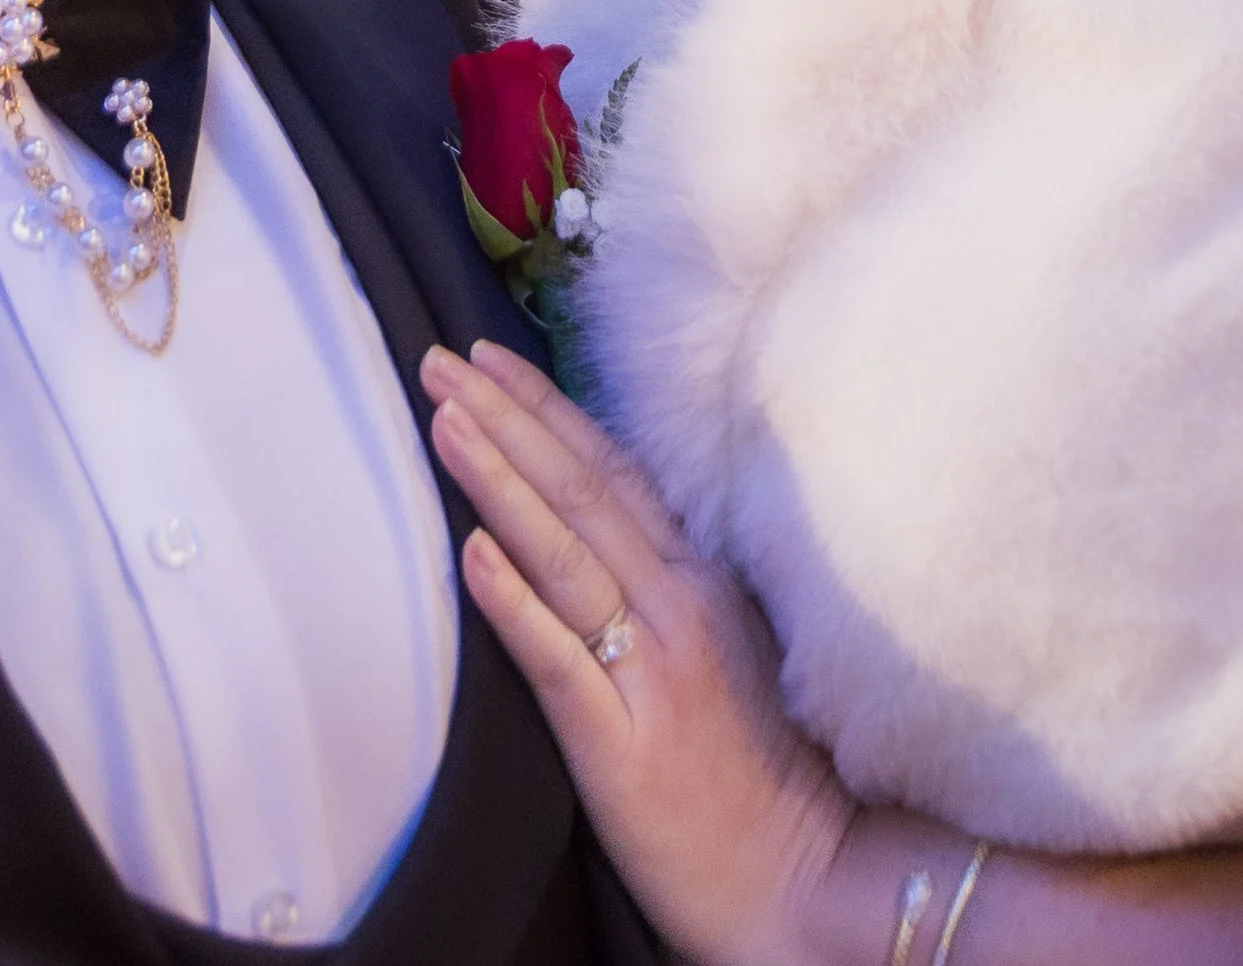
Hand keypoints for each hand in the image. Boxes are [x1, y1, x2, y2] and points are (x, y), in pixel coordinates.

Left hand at [423, 338, 881, 965]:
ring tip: (444, 421)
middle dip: (507, 418)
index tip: (490, 358)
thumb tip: (600, 521)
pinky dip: (514, 601)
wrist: (803, 884)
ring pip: (564, 553)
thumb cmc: (761, 774)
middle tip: (438, 360)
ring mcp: (652, 672)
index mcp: (700, 583)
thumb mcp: (727, 651)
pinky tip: (471, 554)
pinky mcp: (621, 744)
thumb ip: (671, 585)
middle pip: (580, 492)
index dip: (548, 409)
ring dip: (499, 479)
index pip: (613, 472)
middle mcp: (678, 609)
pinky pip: (560, 660)